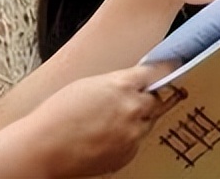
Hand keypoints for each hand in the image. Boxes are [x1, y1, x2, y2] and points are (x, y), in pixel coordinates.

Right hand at [23, 61, 179, 176]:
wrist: (44, 149)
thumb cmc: (56, 116)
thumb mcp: (88, 85)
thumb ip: (116, 82)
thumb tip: (132, 81)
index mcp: (122, 86)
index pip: (158, 72)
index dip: (167, 67)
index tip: (175, 65)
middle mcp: (132, 109)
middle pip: (157, 98)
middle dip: (148, 97)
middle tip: (132, 98)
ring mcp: (132, 134)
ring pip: (147, 121)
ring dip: (137, 118)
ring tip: (109, 121)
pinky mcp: (128, 155)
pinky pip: (136, 141)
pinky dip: (127, 137)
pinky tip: (105, 136)